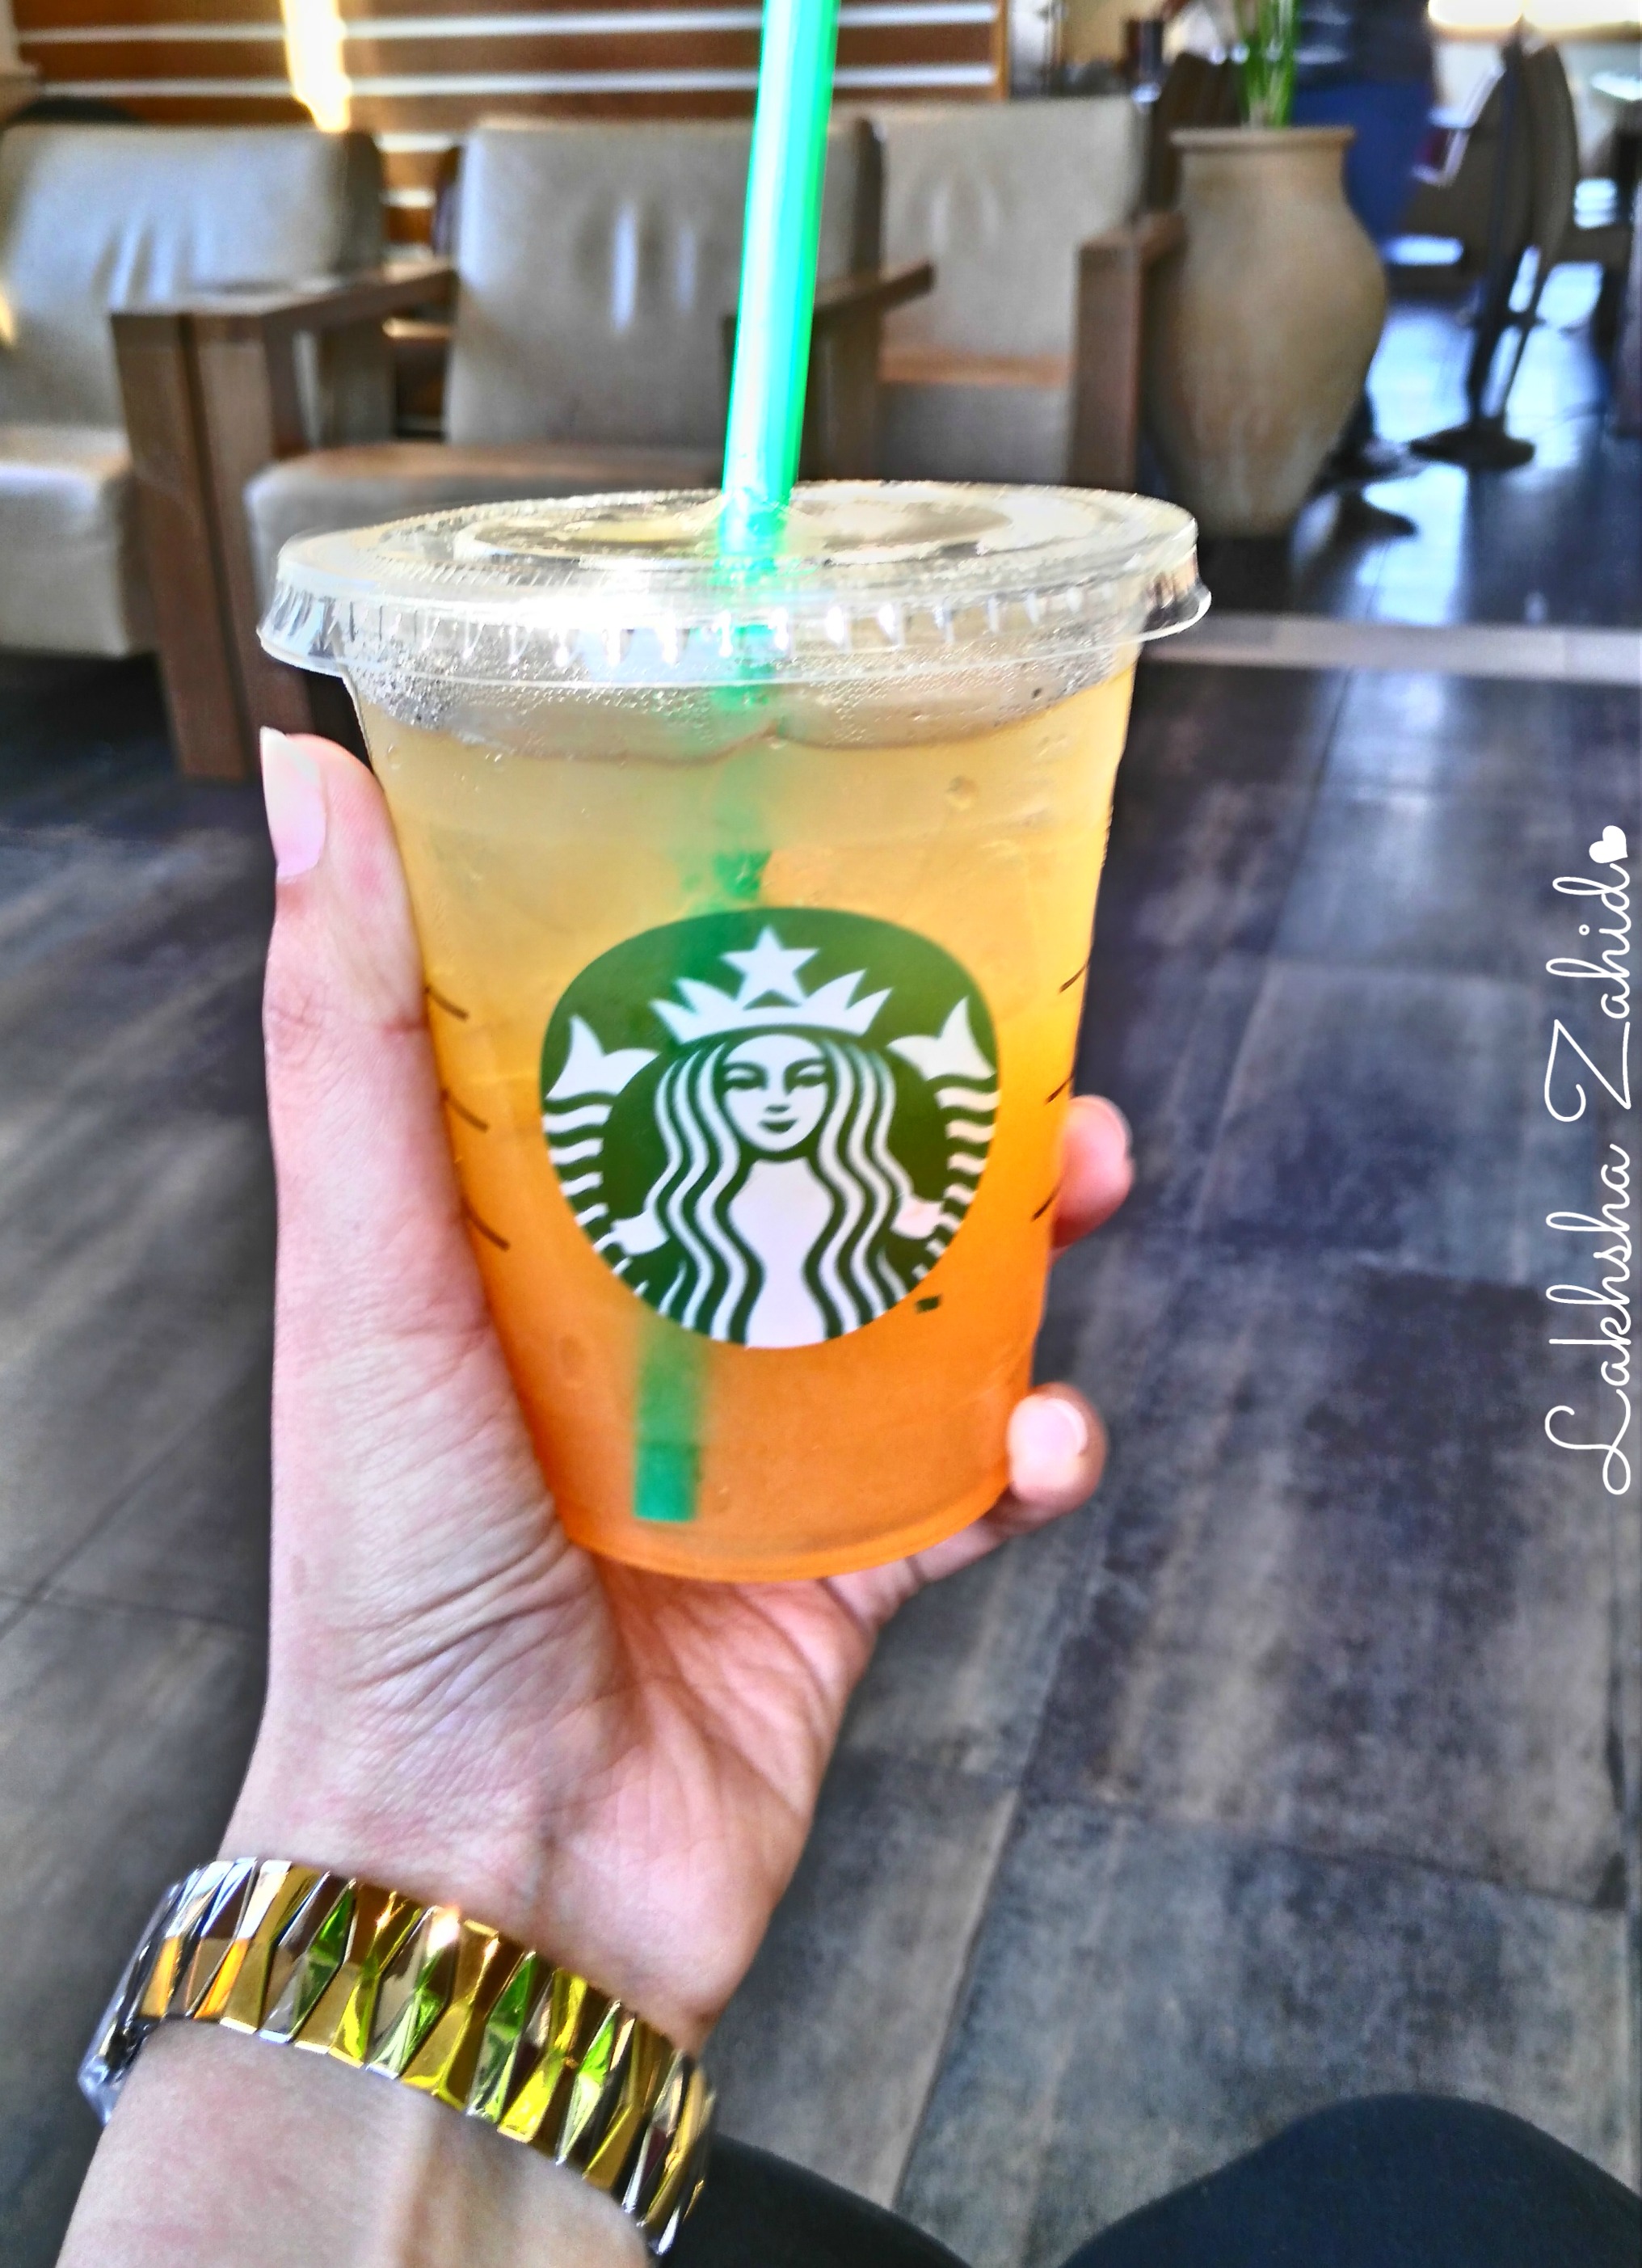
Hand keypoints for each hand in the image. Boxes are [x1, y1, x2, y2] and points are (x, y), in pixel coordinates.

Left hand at [229, 731, 1133, 2053]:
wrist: (487, 1870)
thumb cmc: (393, 1572)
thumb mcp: (366, 1279)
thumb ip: (344, 1044)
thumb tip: (304, 780)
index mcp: (533, 1245)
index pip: (654, 1056)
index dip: (759, 963)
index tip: (854, 876)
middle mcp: (649, 1331)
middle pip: (824, 1165)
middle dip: (942, 1094)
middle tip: (1029, 1041)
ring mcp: (757, 1452)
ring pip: (928, 1303)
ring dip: (1028, 1242)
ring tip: (1093, 1186)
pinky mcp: (847, 1574)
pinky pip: (971, 1481)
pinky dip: (1029, 1451)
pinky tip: (1050, 1438)